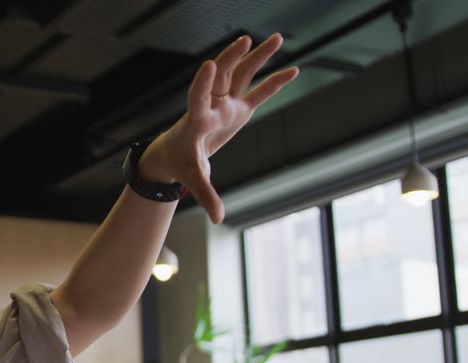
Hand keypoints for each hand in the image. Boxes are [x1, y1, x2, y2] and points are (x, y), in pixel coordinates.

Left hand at [138, 33, 299, 223]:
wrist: (174, 153)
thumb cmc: (181, 164)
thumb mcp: (194, 178)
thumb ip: (207, 195)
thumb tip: (219, 219)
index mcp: (197, 120)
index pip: (197, 97)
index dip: (202, 83)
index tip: (208, 65)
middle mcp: (211, 106)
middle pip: (222, 76)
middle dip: (232, 57)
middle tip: (246, 40)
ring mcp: (224, 104)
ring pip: (240, 74)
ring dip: (258, 57)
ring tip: (277, 38)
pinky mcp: (236, 108)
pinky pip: (257, 91)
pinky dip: (273, 82)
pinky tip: (293, 69)